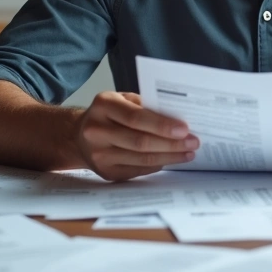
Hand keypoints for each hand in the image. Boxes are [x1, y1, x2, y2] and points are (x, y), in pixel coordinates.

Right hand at [73, 91, 198, 180]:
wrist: (78, 136)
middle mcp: (97, 130)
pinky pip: (138, 170)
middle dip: (171, 144)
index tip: (185, 129)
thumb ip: (146, 106)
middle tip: (193, 142)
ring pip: (141, 159)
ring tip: (188, 153)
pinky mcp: (105, 172)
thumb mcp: (122, 100)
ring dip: (169, 157)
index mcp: (103, 105)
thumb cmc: (109, 114)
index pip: (136, 118)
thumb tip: (178, 119)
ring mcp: (99, 155)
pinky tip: (170, 160)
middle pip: (140, 142)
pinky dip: (157, 165)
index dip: (162, 125)